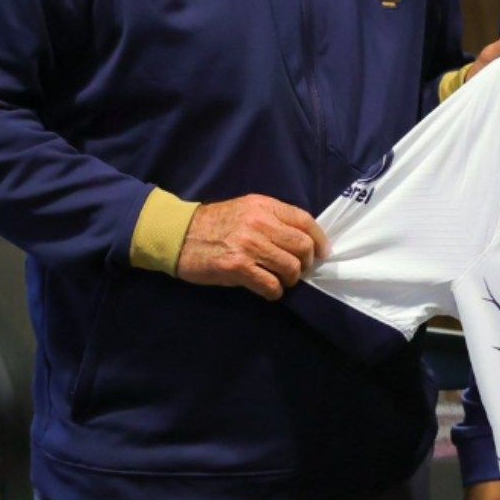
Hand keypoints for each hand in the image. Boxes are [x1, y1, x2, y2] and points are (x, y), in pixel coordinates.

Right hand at [175, 194, 327, 300]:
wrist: (178, 235)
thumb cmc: (215, 224)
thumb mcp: (247, 209)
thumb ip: (274, 219)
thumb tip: (304, 239)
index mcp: (264, 206)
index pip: (305, 221)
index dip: (320, 240)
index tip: (322, 253)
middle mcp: (259, 223)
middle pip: (303, 247)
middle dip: (306, 263)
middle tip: (298, 270)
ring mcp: (249, 245)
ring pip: (290, 268)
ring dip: (290, 279)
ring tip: (281, 280)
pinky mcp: (237, 267)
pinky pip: (270, 285)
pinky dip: (275, 292)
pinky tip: (269, 291)